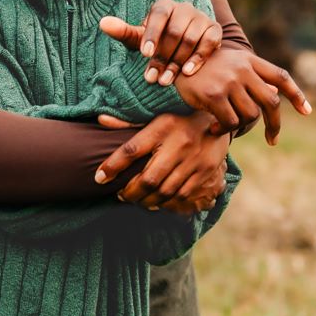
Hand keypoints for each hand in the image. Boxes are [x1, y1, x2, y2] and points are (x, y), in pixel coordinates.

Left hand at [93, 111, 228, 212]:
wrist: (217, 116)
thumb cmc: (177, 116)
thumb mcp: (154, 114)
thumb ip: (128, 121)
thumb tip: (100, 121)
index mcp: (162, 127)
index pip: (132, 149)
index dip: (112, 166)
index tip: (99, 178)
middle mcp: (178, 144)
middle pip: (149, 178)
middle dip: (131, 193)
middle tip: (121, 195)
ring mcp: (194, 160)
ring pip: (165, 191)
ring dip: (146, 201)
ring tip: (136, 200)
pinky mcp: (206, 171)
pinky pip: (182, 195)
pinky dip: (166, 202)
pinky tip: (156, 201)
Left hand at [100, 0, 221, 86]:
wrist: (185, 48)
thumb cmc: (156, 43)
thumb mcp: (140, 39)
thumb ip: (123, 32)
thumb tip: (103, 22)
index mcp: (164, 6)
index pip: (159, 15)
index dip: (152, 34)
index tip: (145, 55)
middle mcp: (184, 8)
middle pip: (175, 31)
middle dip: (163, 57)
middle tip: (152, 79)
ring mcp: (201, 18)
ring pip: (191, 39)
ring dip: (177, 62)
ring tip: (166, 81)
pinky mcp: (215, 30)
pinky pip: (209, 43)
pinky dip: (198, 58)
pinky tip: (187, 73)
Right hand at [173, 48, 311, 145]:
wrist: (170, 59)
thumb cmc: (201, 65)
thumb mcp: (228, 63)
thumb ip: (250, 75)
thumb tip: (274, 98)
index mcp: (249, 59)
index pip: (280, 77)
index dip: (296, 95)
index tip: (306, 112)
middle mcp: (242, 68)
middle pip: (271, 102)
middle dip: (275, 124)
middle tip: (272, 138)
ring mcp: (229, 81)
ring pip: (251, 115)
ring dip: (242, 126)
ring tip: (228, 127)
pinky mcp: (213, 95)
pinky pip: (231, 122)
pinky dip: (226, 130)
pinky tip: (216, 129)